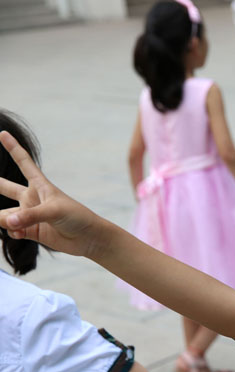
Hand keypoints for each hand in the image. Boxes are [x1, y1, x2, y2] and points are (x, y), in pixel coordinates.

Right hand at [0, 131, 102, 257]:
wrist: (89, 238)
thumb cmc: (77, 217)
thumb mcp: (54, 211)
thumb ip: (29, 216)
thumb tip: (7, 221)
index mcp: (40, 186)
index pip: (24, 163)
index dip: (13, 148)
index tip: (3, 133)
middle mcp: (32, 199)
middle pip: (5, 187)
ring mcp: (29, 215)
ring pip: (4, 214)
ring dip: (3, 219)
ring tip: (13, 224)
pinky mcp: (30, 230)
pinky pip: (10, 229)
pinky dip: (11, 231)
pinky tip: (19, 233)